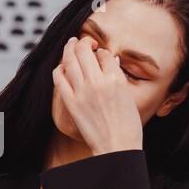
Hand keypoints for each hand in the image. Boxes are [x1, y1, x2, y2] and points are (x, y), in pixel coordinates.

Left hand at [51, 36, 142, 155]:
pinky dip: (59, 68)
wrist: (117, 146)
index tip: (99, 53)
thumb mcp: (129, 95)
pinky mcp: (71, 103)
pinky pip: (59, 78)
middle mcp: (98, 82)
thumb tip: (109, 59)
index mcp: (116, 79)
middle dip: (83, 42)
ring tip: (71, 44)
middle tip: (83, 41)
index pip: (104, 53)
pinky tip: (62, 67)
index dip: (101, 51)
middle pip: (84, 51)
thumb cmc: (127, 125)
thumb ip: (117, 76)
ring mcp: (82, 92)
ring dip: (69, 48)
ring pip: (70, 60)